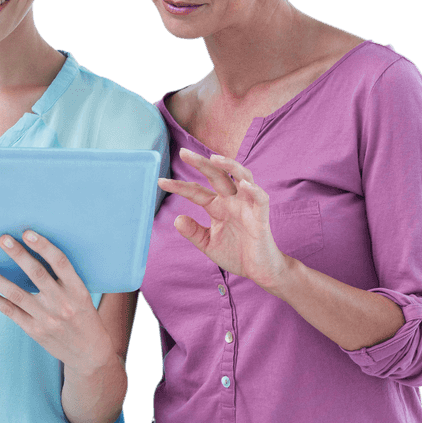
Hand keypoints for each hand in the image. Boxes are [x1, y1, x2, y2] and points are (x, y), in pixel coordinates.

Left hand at [0, 231, 115, 373]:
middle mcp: (62, 303)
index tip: (27, 233)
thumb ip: (66, 278)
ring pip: (17, 294)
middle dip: (18, 255)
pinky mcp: (34, 330)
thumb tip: (43, 251)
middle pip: (37, 275)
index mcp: (78, 290)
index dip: (44, 246)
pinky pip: (9, 311)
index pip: (61, 263)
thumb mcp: (85, 296)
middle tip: (2, 239)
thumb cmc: (85, 318)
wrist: (90, 355)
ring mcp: (46, 318)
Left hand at [158, 148, 289, 288]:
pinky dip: (253, 190)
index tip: (160, 182)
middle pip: (217, 176)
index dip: (179, 186)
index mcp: (218, 207)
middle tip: (183, 152)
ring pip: (242, 177)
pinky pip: (260, 199)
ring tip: (214, 158)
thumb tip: (177, 219)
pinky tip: (243, 184)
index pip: (196, 192)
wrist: (259, 270)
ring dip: (230, 166)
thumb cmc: (236, 253)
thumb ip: (193, 232)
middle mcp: (232, 202)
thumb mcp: (208, 244)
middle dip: (201, 163)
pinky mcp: (261, 217)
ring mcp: (247, 207)